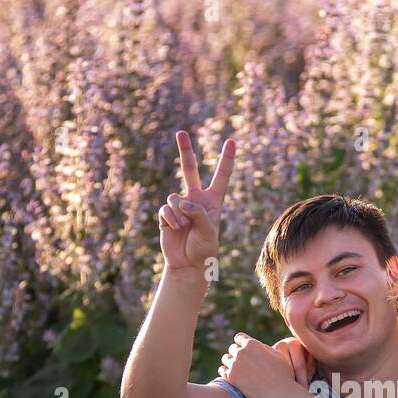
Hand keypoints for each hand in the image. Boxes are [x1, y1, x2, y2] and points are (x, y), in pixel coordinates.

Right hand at [158, 130, 234, 271]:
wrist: (187, 264)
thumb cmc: (204, 250)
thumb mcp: (209, 233)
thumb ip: (199, 214)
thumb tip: (183, 202)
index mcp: (213, 201)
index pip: (221, 176)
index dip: (226, 159)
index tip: (231, 141)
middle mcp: (196, 199)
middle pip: (189, 169)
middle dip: (185, 150)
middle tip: (181, 132)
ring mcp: (180, 205)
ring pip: (174, 197)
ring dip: (179, 214)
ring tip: (184, 228)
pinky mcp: (166, 214)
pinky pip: (165, 209)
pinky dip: (170, 219)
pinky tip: (174, 229)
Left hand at [218, 333, 307, 397]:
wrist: (280, 393)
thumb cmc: (283, 374)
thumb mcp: (277, 355)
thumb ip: (264, 348)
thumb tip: (256, 345)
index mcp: (253, 344)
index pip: (239, 338)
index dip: (242, 344)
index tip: (245, 351)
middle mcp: (241, 352)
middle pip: (232, 348)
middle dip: (237, 354)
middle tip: (243, 363)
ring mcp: (235, 364)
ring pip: (225, 359)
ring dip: (230, 363)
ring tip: (239, 370)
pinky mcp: (231, 377)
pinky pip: (222, 370)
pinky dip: (226, 372)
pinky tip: (234, 377)